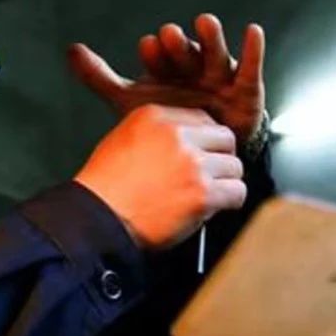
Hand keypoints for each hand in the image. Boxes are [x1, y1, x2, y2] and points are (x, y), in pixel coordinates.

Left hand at [69, 15, 266, 142]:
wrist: (201, 158)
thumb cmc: (166, 125)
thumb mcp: (131, 101)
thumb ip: (101, 77)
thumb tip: (70, 49)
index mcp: (166, 69)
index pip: (159, 55)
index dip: (155, 52)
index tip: (149, 48)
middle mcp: (192, 68)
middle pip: (184, 51)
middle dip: (178, 44)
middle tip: (169, 35)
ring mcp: (218, 77)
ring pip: (214, 54)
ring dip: (210, 38)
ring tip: (204, 22)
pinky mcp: (244, 89)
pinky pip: (249, 68)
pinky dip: (253, 50)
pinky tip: (252, 31)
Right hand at [73, 104, 245, 250]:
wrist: (98, 219)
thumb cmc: (104, 188)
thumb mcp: (122, 139)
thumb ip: (156, 134)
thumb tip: (184, 142)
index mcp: (156, 117)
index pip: (202, 119)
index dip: (205, 141)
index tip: (201, 155)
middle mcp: (178, 135)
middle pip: (225, 139)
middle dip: (220, 158)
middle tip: (209, 175)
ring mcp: (193, 164)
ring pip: (234, 167)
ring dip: (224, 182)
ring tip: (207, 196)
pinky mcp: (203, 194)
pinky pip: (237, 192)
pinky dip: (230, 202)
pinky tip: (213, 208)